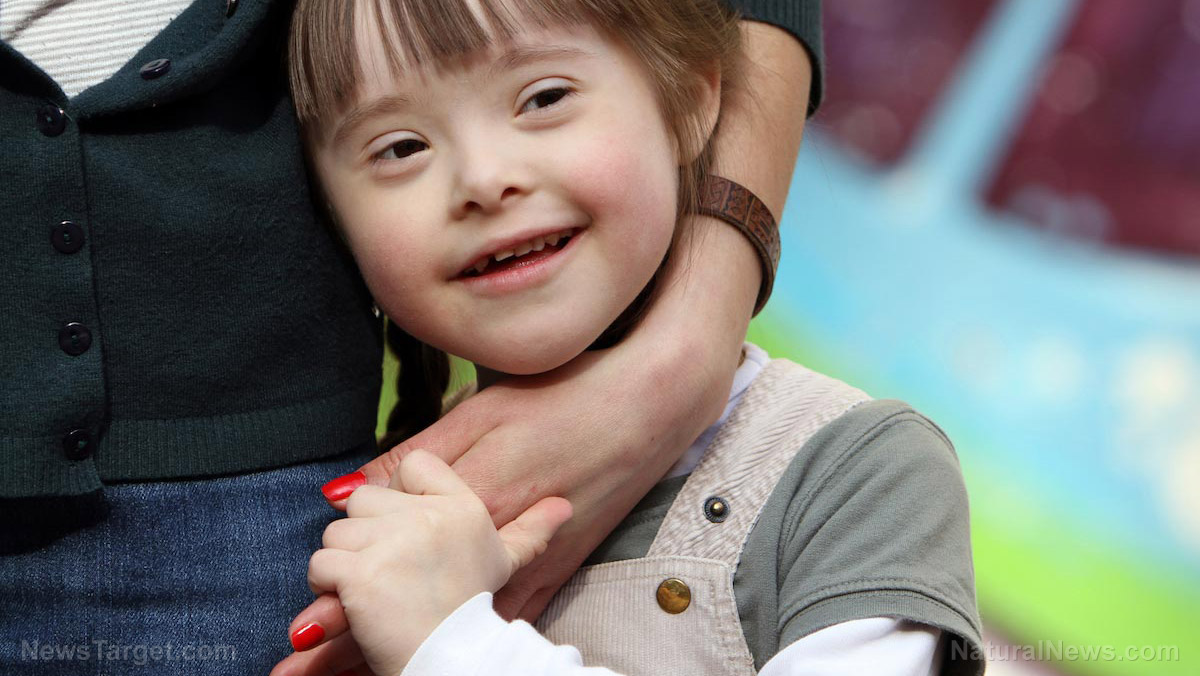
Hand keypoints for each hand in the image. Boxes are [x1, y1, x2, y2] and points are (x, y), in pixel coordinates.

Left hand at [273, 450, 570, 675]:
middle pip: (364, 498)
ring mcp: (394, 543)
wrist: (456, 661)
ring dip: (344, 564)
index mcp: (463, 507)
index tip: (405, 527)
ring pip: (337, 533)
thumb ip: (528, 530)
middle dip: (366, 533)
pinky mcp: (362, 574)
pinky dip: (327, 588)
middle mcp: (430, 517)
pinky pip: (322, 565)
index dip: (399, 492)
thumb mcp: (505, 564)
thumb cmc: (474, 609)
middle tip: (389, 568)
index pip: (414, 463)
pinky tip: (355, 603)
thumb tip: (563, 507)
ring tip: (376, 589)